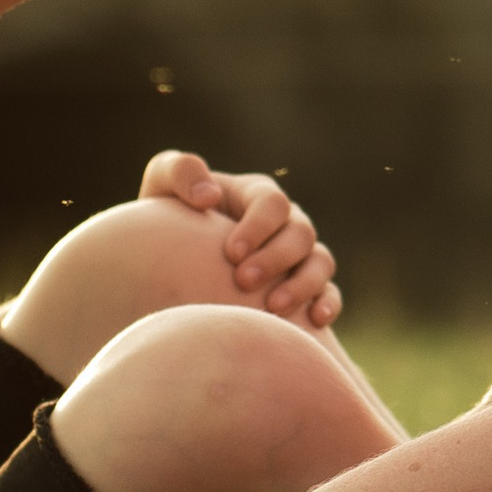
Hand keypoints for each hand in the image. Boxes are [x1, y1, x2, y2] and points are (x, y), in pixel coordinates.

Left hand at [137, 151, 339, 326]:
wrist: (168, 260)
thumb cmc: (167, 218)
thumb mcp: (163, 184)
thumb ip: (180, 171)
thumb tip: (209, 196)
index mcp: (256, 195)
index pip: (272, 203)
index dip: (258, 226)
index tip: (231, 253)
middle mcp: (284, 224)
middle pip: (301, 233)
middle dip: (276, 258)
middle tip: (243, 281)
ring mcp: (298, 256)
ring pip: (320, 262)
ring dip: (303, 284)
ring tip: (275, 307)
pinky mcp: (305, 287)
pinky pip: (329, 292)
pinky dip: (328, 303)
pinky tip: (315, 321)